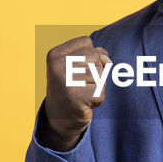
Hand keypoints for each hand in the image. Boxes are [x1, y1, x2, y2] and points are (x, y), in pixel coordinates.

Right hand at [40, 36, 109, 150]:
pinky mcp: (75, 96)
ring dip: (97, 87)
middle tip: (80, 85)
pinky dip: (98, 100)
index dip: (89, 57)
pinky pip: (101, 91)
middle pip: (95, 56)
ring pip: (101, 74)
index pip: (86, 42)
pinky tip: (84, 104)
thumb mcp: (79, 65)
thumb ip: (95, 54)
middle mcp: (57, 65)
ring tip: (82, 94)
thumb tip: (107, 60)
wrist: (60, 119)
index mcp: (55, 54)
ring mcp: (65, 80)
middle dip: (95, 72)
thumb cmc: (73, 88)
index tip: (76, 71)